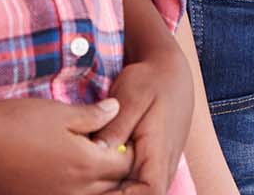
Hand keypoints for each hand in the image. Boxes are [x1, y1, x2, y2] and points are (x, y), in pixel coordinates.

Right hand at [0, 96, 135, 194]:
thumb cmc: (16, 122)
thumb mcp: (59, 112)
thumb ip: (93, 115)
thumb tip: (116, 109)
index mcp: (85, 165)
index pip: (124, 164)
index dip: (129, 151)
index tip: (127, 138)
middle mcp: (74, 192)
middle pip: (112, 187)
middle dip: (118, 170)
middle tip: (115, 151)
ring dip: (98, 185)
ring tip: (91, 165)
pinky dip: (75, 191)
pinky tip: (67, 176)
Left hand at [93, 41, 193, 193]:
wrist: (170, 71)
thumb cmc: (149, 80)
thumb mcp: (131, 96)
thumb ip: (116, 126)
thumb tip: (95, 151)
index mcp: (159, 154)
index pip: (149, 194)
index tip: (97, 191)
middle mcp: (164, 167)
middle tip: (83, 183)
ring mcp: (160, 168)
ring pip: (139, 192)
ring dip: (115, 190)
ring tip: (87, 179)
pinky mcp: (153, 164)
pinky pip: (138, 185)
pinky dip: (119, 184)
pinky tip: (98, 174)